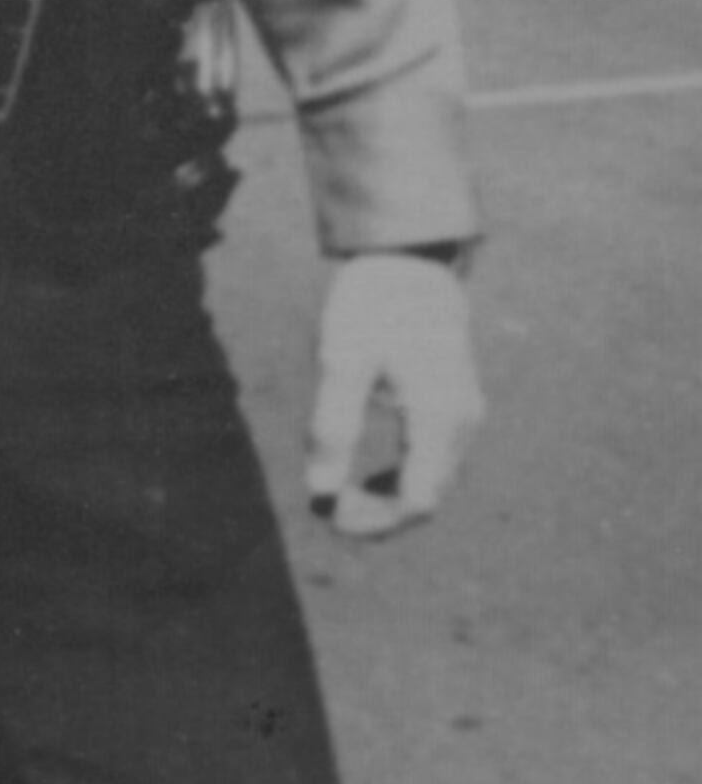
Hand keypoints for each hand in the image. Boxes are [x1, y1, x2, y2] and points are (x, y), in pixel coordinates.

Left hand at [303, 251, 482, 536]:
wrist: (409, 263)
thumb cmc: (371, 307)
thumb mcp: (341, 362)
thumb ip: (332, 427)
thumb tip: (320, 492)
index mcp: (439, 417)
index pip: (416, 501)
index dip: (372, 520)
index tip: (326, 512)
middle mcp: (461, 424)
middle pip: (426, 500)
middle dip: (375, 516)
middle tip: (323, 509)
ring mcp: (464, 418)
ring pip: (432, 486)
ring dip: (386, 502)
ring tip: (338, 496)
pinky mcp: (455, 411)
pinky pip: (432, 466)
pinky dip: (399, 482)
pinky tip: (363, 478)